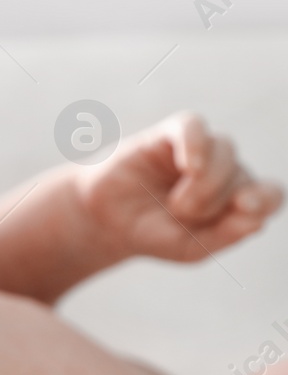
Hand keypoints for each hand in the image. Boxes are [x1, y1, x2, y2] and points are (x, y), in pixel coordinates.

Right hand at [78, 111, 281, 262]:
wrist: (104, 220)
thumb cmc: (152, 233)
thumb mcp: (189, 248)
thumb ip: (225, 235)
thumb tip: (258, 219)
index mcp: (236, 200)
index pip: (270, 193)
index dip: (265, 197)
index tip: (247, 206)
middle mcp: (225, 170)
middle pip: (242, 174)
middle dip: (213, 201)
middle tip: (179, 214)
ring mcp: (199, 149)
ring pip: (224, 149)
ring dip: (207, 182)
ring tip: (175, 204)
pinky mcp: (171, 135)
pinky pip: (193, 126)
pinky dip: (195, 143)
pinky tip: (189, 166)